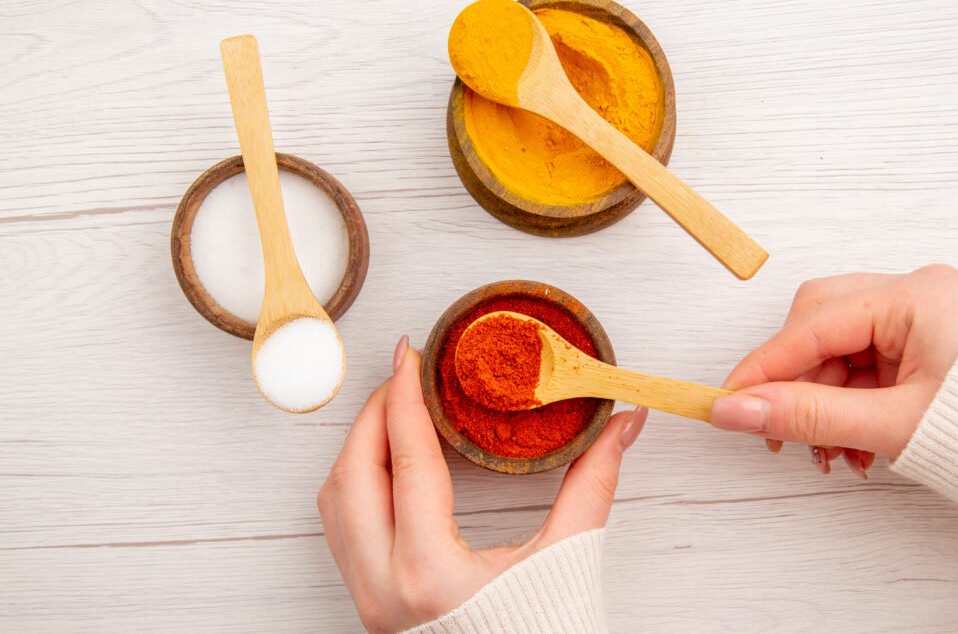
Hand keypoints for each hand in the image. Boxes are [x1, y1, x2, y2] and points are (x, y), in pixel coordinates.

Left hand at [318, 336, 647, 632]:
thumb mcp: (569, 558)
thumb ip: (594, 483)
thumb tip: (622, 423)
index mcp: (430, 571)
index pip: (407, 460)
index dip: (407, 397)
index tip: (410, 354)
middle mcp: (384, 586)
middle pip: (353, 473)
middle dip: (376, 414)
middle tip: (407, 377)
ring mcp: (369, 598)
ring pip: (334, 501)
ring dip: (360, 447)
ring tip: (397, 413)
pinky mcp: (368, 602)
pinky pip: (340, 528)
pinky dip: (356, 483)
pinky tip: (389, 464)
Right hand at [710, 265, 957, 474]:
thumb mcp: (892, 425)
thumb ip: (807, 415)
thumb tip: (734, 410)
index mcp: (916, 296)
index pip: (811, 325)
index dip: (763, 368)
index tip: (725, 401)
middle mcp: (917, 295)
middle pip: (819, 327)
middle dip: (796, 384)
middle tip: (778, 432)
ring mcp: (923, 319)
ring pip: (839, 351)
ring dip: (823, 404)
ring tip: (830, 454)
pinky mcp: (926, 345)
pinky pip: (864, 366)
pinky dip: (848, 406)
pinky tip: (852, 445)